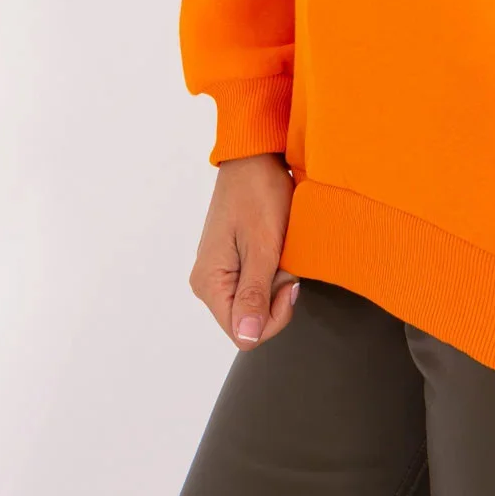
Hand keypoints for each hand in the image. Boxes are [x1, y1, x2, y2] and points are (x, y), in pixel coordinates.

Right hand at [189, 151, 298, 349]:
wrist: (254, 157)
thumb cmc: (259, 194)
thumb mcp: (264, 245)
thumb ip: (255, 294)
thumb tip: (247, 338)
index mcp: (209, 282)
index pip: (243, 335)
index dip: (273, 317)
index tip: (287, 281)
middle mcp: (207, 282)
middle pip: (249, 322)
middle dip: (275, 298)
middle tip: (284, 260)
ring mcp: (218, 272)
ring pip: (255, 303)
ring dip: (275, 283)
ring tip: (280, 250)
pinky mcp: (229, 262)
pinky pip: (255, 285)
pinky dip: (271, 272)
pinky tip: (275, 248)